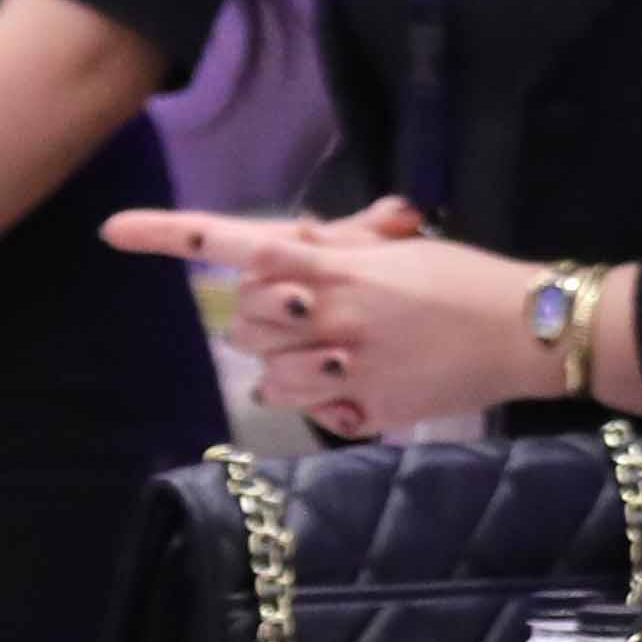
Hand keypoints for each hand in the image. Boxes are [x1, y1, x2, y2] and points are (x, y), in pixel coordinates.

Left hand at [109, 204, 536, 435]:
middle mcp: (333, 315)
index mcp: (338, 265)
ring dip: (284, 363)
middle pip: (243, 321)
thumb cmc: (465, 278)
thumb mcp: (400, 246)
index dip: (172, 235)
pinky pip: (307, 410)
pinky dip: (319, 398)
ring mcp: (347, 368)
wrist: (527, 332)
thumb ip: (337, 244)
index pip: (241, 244)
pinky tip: (356, 381)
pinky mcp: (366, 411)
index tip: (113, 230)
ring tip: (328, 351)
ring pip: (266, 375)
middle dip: (261, 318)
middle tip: (304, 312)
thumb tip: (291, 241)